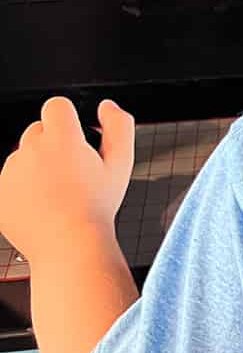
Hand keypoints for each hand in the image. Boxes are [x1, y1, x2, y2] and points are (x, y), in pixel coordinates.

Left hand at [0, 99, 134, 267]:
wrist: (69, 247)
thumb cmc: (96, 207)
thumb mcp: (122, 163)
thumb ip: (119, 125)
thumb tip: (105, 107)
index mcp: (61, 139)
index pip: (56, 106)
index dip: (68, 118)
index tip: (75, 137)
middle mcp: (30, 151)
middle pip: (38, 130)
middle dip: (52, 143)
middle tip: (71, 171)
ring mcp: (10, 172)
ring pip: (23, 155)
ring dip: (36, 165)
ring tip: (56, 192)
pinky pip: (10, 179)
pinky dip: (21, 187)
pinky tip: (40, 203)